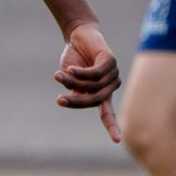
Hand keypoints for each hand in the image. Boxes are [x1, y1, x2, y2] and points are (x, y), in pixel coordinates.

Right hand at [54, 20, 121, 143]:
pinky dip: (80, 73)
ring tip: (58, 75)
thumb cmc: (74, 58)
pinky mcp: (110, 61)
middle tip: (59, 100)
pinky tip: (70, 69)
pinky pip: (95, 73)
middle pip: (94, 100)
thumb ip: (75, 89)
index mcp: (102, 92)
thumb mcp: (71, 78)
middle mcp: (110, 85)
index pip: (107, 112)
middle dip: (76, 102)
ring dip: (73, 83)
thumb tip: (75, 98)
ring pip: (93, 86)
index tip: (116, 141)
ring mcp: (112, 73)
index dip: (111, 126)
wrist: (78, 34)